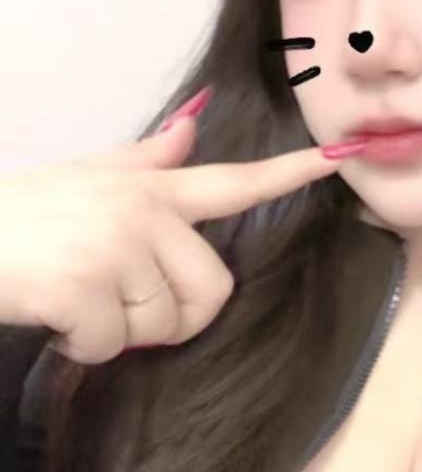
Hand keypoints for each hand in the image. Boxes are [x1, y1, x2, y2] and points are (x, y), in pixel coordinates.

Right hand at [0, 115, 346, 363]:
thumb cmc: (24, 215)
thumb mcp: (89, 177)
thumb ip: (148, 158)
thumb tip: (193, 124)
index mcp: (152, 187)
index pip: (236, 180)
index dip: (291, 172)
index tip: (339, 157)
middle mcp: (144, 209)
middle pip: (212, 291)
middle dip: (172, 317)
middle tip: (122, 306)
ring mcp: (117, 244)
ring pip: (162, 324)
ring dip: (121, 331)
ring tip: (80, 299)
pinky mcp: (85, 284)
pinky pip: (114, 344)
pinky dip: (85, 347)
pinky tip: (57, 317)